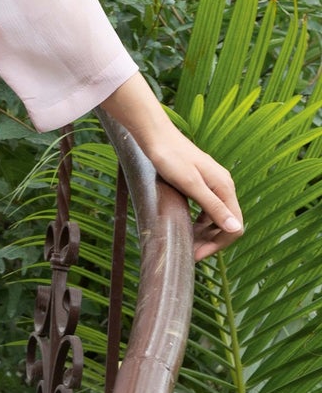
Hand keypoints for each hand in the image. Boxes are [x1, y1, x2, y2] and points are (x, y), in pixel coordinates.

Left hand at [143, 121, 244, 261]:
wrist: (156, 137)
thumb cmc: (171, 159)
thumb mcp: (191, 185)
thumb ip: (213, 207)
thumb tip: (235, 228)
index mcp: (224, 188)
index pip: (234, 226)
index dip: (218, 245)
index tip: (197, 255)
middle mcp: (223, 186)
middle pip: (226, 223)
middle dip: (211, 242)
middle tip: (190, 253)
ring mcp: (213, 184)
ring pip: (216, 217)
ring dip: (205, 233)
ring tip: (187, 243)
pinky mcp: (202, 182)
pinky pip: (207, 208)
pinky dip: (199, 222)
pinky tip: (188, 226)